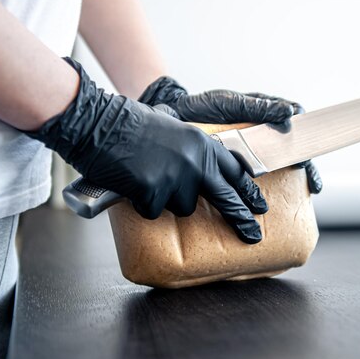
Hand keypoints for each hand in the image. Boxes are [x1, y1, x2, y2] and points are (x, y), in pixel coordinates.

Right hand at [26, 58, 268, 243]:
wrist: (99, 123)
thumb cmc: (131, 124)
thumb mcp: (174, 129)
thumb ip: (192, 150)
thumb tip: (204, 176)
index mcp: (201, 143)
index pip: (235, 171)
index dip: (248, 191)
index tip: (259, 205)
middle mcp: (195, 161)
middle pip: (226, 197)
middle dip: (241, 218)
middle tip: (254, 235)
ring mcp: (176, 176)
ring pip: (183, 208)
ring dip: (167, 200)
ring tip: (148, 178)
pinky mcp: (154, 191)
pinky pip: (154, 211)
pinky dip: (142, 203)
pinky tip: (132, 184)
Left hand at [138, 77, 321, 193]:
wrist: (173, 118)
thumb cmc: (203, 106)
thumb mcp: (230, 103)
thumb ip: (258, 107)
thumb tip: (289, 113)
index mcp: (263, 114)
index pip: (295, 124)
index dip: (306, 138)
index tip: (309, 153)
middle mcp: (260, 133)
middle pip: (291, 149)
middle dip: (306, 166)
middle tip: (314, 184)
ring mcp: (249, 150)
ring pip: (278, 164)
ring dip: (293, 180)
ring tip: (306, 191)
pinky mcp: (235, 166)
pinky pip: (255, 177)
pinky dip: (266, 188)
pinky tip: (272, 200)